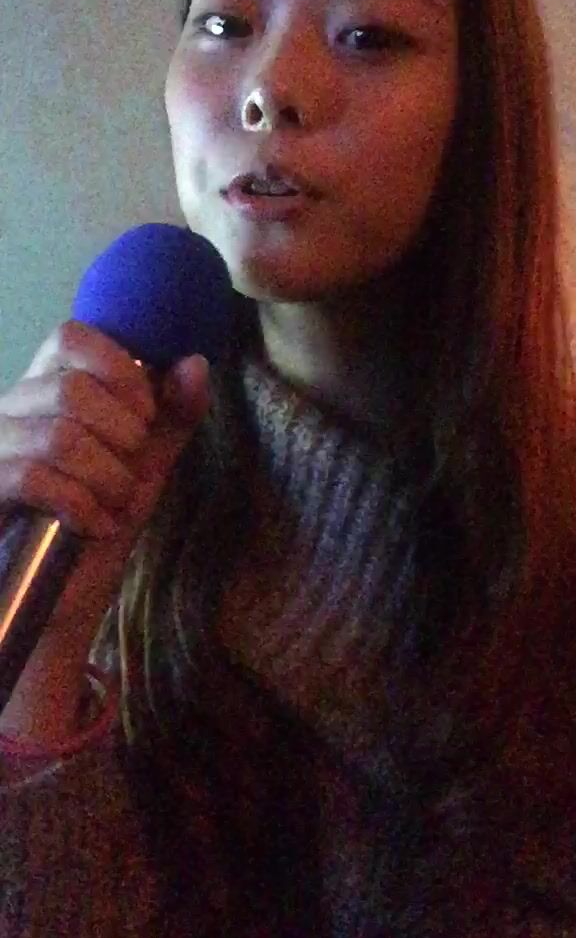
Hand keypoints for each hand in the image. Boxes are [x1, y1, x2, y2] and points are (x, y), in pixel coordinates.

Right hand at [0, 320, 209, 631]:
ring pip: (59, 436)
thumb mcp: (145, 465)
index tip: (146, 416)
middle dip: (122, 436)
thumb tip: (195, 363)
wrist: (58, 601)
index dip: (119, 369)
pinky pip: (35, 478)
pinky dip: (82, 505)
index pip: (70, 337)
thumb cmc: (97, 523)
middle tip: (130, 472)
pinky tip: (94, 526)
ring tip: (116, 505)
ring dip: (108, 478)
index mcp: (49, 389)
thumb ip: (172, 415)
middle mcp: (12, 410)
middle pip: (71, 390)